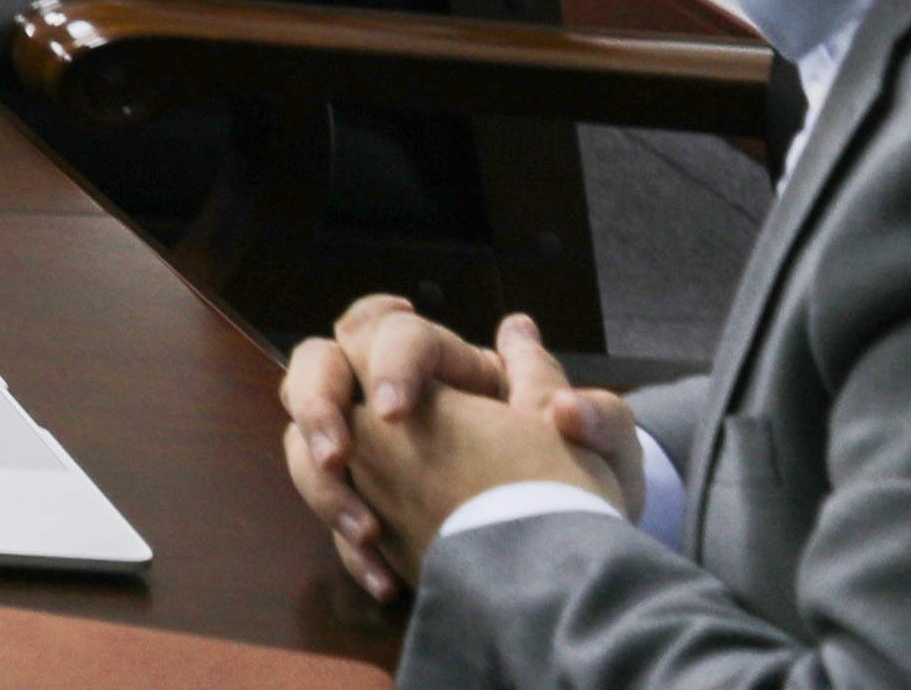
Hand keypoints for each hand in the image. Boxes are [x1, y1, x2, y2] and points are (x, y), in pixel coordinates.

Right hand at [284, 298, 631, 597]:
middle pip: (318, 367)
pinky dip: (354, 551)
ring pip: (306, 445)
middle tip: (340, 457)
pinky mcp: (375, 510)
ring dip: (323, 487)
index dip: (383, 360)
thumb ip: (578, 399)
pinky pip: (335, 520)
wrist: (585, 551)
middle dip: (316, 405)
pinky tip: (388, 580)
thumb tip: (525, 337)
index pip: (387, 330)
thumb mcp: (604, 440)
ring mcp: (377, 457)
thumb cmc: (595, 479)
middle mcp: (397, 403)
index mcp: (448, 368)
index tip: (397, 409)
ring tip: (366, 532)